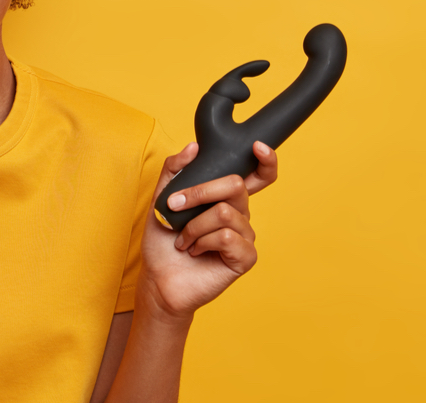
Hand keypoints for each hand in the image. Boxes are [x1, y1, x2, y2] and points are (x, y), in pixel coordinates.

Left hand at [136, 141, 278, 321]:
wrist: (158, 278)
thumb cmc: (163, 241)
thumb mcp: (161, 200)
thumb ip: (174, 170)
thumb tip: (193, 147)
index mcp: (225, 199)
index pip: (258, 176)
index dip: (266, 160)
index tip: (258, 147)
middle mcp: (240, 214)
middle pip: (235, 185)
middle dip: (200, 192)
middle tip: (174, 206)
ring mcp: (245, 236)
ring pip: (225, 213)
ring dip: (193, 226)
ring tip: (183, 240)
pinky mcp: (246, 257)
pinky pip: (227, 236)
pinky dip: (203, 242)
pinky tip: (195, 252)